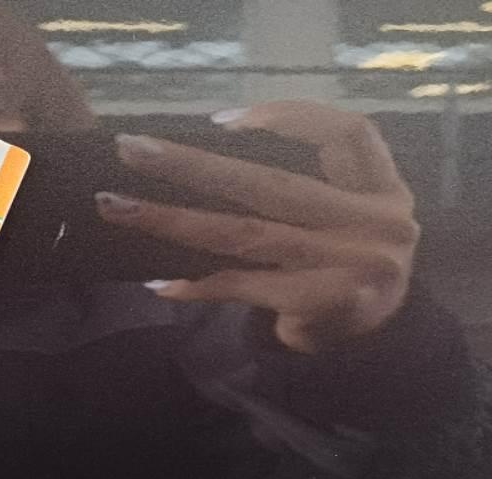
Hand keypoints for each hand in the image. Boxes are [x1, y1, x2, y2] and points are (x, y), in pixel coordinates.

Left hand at [96, 101, 418, 352]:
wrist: (379, 339)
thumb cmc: (351, 265)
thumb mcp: (356, 212)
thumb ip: (313, 180)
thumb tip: (209, 154)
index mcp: (382, 189)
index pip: (349, 134)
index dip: (289, 117)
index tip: (221, 122)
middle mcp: (374, 222)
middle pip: (271, 183)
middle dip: (193, 165)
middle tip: (131, 148)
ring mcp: (349, 265)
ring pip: (245, 233)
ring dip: (173, 220)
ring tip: (117, 206)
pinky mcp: (321, 303)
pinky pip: (244, 285)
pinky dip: (199, 285)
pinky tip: (160, 283)